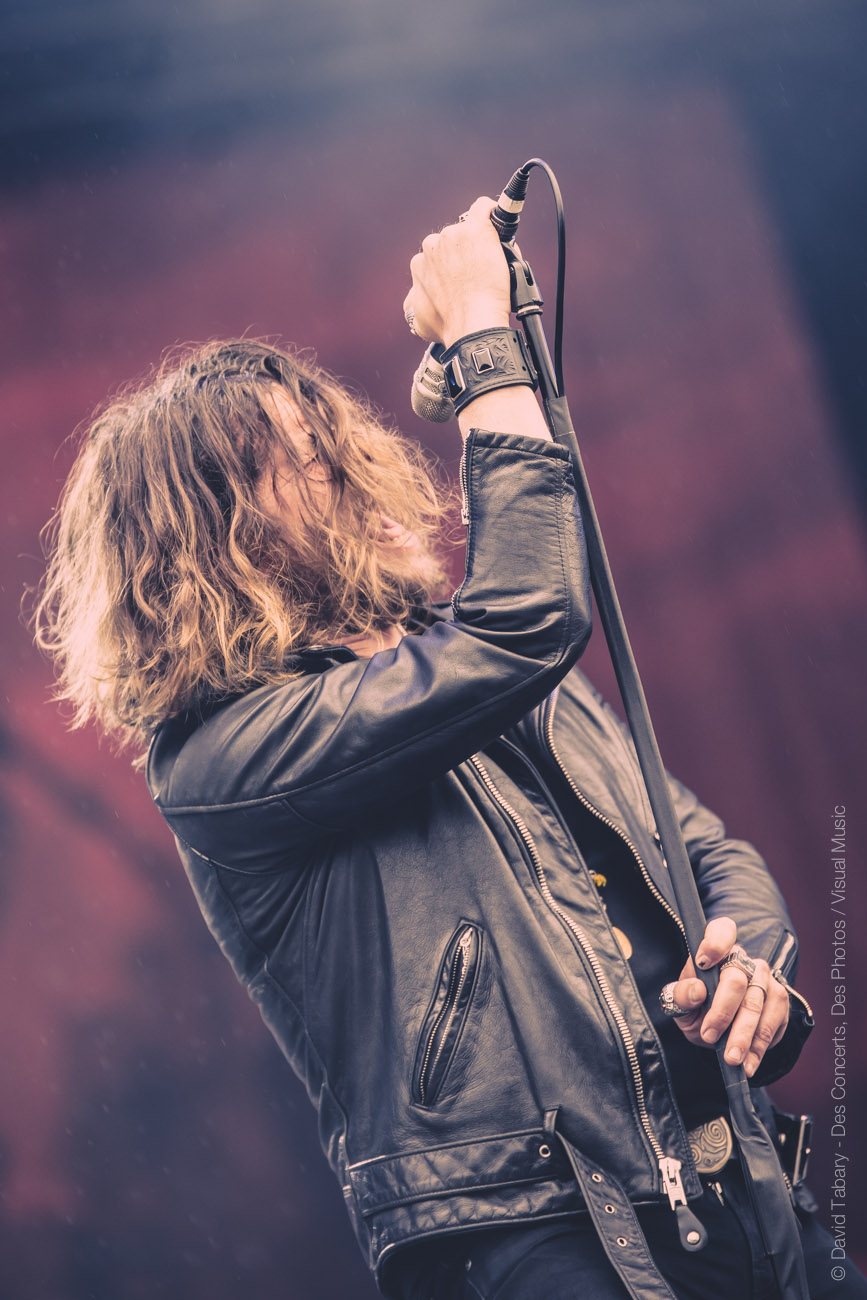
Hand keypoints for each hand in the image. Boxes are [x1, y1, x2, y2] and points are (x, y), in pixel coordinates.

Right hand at [403, 196, 510, 346]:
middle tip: (480, 274)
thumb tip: (411, 302)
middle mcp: (432, 246)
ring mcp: (454, 236)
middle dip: (465, 255)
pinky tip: (498, 222)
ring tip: (492, 267)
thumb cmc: (450, 326)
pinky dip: (491, 212)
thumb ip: (414, 305)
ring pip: (471, 232)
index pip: (438, 256)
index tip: (464, 277)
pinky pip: (484, 209)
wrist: (473, 323)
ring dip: (481, 245)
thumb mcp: (419, 320)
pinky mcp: (477, 229)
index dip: (453, 267)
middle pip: (453, 242)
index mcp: (420, 263)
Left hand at [664, 917, 788, 1076]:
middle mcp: (742, 959)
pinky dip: (761, 1045)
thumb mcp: (680, 1004)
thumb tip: (696, 990)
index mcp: (715, 950)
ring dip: (745, 1035)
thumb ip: (681, 996)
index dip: (714, 943)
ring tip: (733, 1059)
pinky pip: (775, 1021)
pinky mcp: (779, 999)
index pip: (721, 931)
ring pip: (758, 1003)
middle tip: (710, 1039)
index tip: (702, 963)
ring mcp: (764, 978)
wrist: (719, 1028)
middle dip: (724, 1013)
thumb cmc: (697, 1008)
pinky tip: (750, 1061)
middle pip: (736, 979)